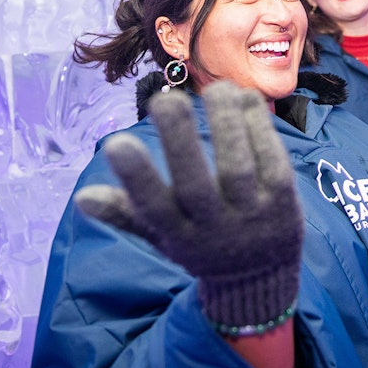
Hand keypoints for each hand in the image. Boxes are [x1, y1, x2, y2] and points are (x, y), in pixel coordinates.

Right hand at [74, 82, 302, 334]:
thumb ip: (127, 214)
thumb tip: (82, 196)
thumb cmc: (202, 245)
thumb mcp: (163, 237)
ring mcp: (253, 214)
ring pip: (239, 168)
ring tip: (215, 88)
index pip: (156, 210)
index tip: (116, 144)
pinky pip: (272, 159)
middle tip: (164, 100)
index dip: (137, 179)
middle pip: (197, 186)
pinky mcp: (284, 200)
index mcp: (181, 237)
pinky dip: (259, 128)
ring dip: (227, 125)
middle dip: (180, 143)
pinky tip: (245, 99)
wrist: (261, 280)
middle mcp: (217, 228)